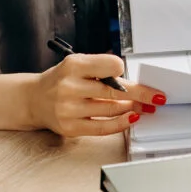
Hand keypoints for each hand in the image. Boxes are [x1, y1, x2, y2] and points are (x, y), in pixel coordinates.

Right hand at [25, 53, 166, 136]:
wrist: (35, 98)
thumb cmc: (62, 79)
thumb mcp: (78, 64)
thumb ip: (102, 68)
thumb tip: (132, 80)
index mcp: (74, 65)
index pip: (110, 65)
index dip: (121, 69)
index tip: (126, 72)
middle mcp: (70, 87)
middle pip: (114, 91)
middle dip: (140, 94)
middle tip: (156, 96)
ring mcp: (69, 109)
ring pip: (111, 110)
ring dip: (133, 108)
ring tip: (145, 106)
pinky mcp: (71, 127)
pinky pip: (102, 128)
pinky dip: (121, 124)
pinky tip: (132, 119)